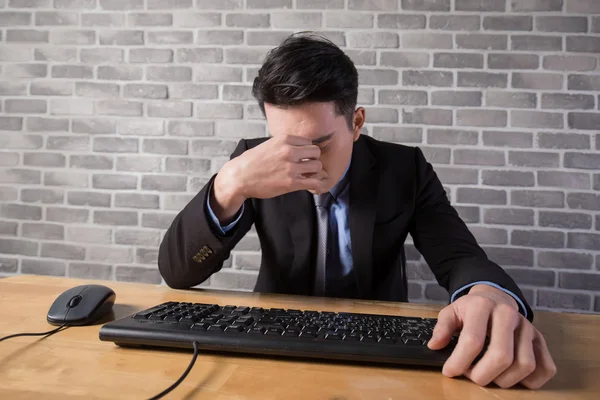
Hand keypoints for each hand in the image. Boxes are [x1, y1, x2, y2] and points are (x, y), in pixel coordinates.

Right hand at [211, 135, 326, 221]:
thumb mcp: (268, 144)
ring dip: (314, 172)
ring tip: (306, 176)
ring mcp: (291, 167)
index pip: (308, 141)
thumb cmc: (251, 162)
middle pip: (316, 152)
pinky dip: (315, 184)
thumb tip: (298, 147)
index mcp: (284, 139)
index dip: (306, 151)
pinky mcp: (291, 182)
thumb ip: (284, 144)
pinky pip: (314, 182)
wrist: (239, 177)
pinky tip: (310, 186)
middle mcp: (289, 151)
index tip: (302, 158)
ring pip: (317, 166)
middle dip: (313, 159)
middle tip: (306, 167)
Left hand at [428, 285, 556, 388]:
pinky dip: (531, 381)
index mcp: (483, 306)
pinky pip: (546, 368)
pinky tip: (511, 378)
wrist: (495, 297)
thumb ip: (442, 328)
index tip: (449, 372)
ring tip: (488, 375)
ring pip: (525, 365)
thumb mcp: (451, 312)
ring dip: (504, 380)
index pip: (473, 340)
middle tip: (471, 377)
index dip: (460, 362)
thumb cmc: (471, 309)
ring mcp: (527, 327)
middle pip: (502, 356)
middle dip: (483, 375)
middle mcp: (508, 314)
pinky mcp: (540, 339)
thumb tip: (435, 346)